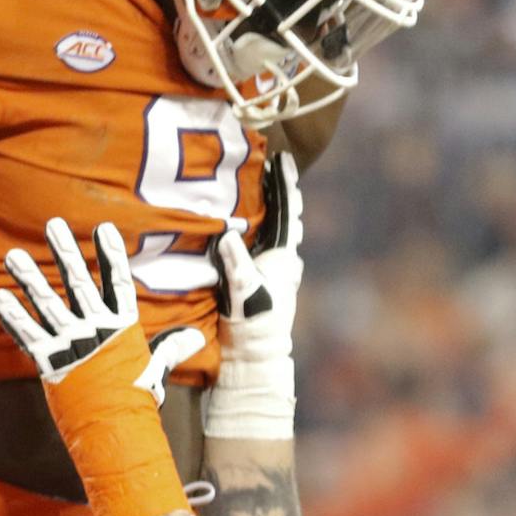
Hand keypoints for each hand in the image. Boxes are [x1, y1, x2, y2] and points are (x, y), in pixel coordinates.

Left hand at [0, 218, 204, 398]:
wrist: (116, 431)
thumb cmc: (135, 398)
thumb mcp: (156, 368)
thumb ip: (171, 347)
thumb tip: (198, 336)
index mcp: (122, 328)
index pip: (118, 282)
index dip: (111, 254)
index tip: (103, 228)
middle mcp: (96, 330)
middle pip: (78, 283)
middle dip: (64, 252)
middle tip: (52, 225)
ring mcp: (71, 345)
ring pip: (46, 304)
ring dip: (28, 278)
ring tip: (12, 256)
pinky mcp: (50, 362)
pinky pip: (27, 335)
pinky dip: (12, 316)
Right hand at [205, 152, 301, 439]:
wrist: (253, 359)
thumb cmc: (252, 325)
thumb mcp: (243, 291)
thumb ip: (236, 262)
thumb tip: (228, 232)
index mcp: (284, 256)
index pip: (288, 210)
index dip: (284, 182)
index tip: (282, 157)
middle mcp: (283, 260)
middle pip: (285, 215)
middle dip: (279, 189)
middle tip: (271, 163)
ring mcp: (273, 271)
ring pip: (274, 228)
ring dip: (268, 206)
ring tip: (258, 183)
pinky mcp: (260, 280)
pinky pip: (261, 244)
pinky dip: (257, 227)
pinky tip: (244, 222)